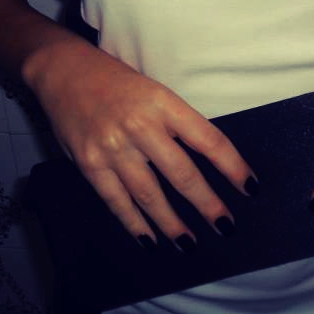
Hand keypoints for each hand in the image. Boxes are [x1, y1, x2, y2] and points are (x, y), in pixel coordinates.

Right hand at [25, 39, 255, 249]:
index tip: (250, 187)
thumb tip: (207, 162)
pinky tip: (150, 239)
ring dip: (172, 224)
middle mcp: (140, 125)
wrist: (64, 70)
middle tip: (225, 225)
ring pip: (150, 195)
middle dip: (207, 204)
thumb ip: (174, 123)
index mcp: (163, 102)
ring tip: (189, 242)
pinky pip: (117, 201)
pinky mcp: (89, 163)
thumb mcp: (154, 91)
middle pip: (182, 174)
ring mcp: (113, 147)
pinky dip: (135, 224)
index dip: (232, 166)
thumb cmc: (116, 81)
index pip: (208, 139)